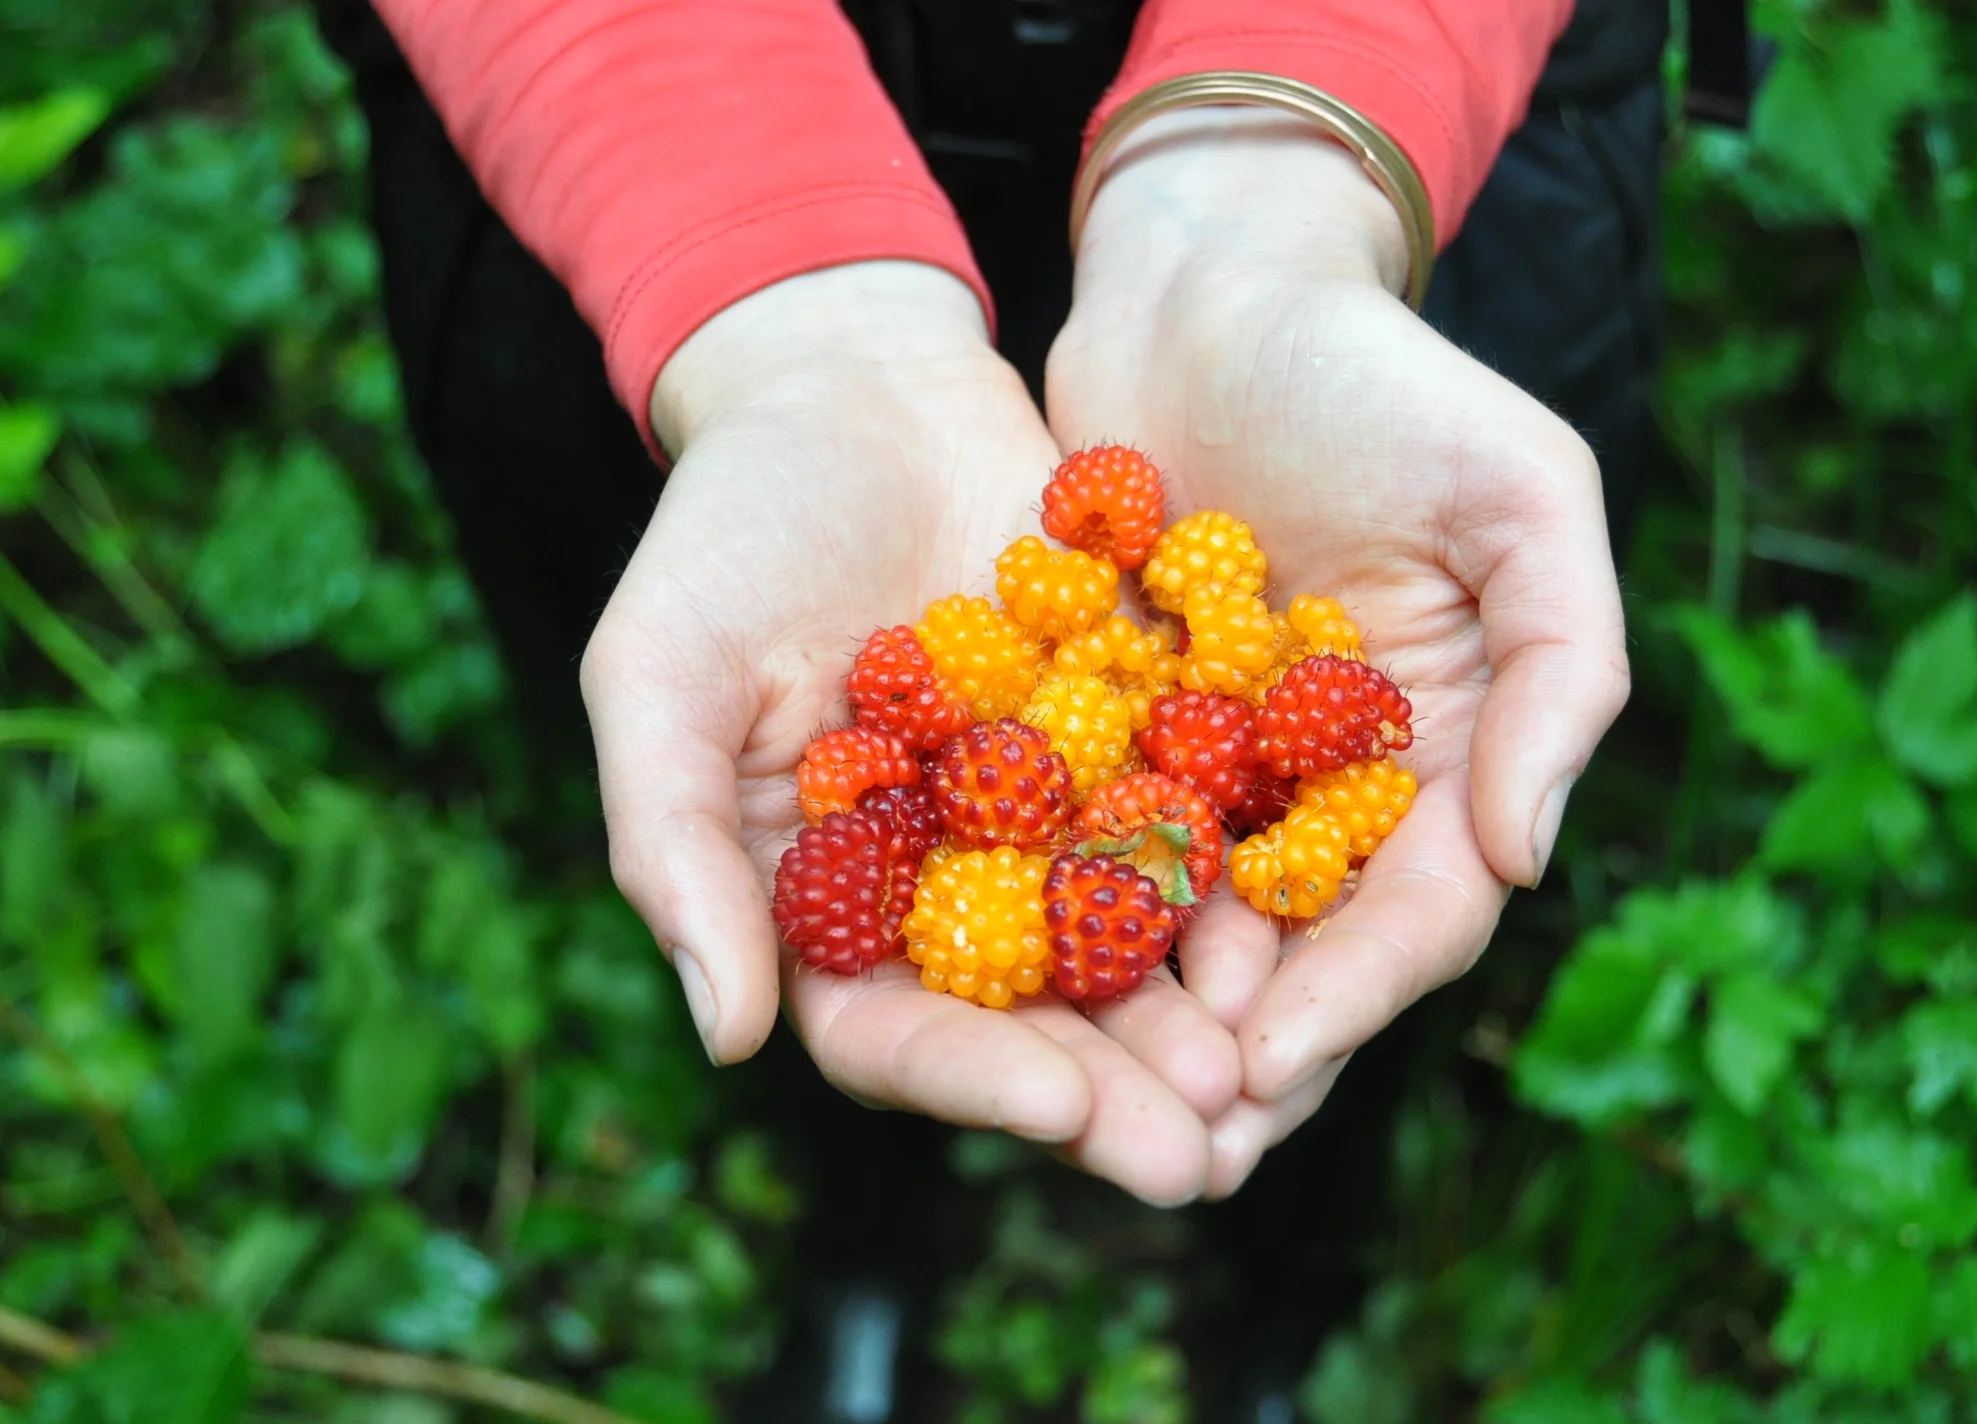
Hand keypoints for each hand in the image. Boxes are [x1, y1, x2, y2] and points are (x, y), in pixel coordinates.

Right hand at [584, 262, 1238, 1203]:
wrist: (855, 384)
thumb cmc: (730, 527)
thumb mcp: (662, 672)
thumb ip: (674, 846)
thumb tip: (725, 1033)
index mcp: (823, 899)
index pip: (890, 1030)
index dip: (972, 1079)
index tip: (1059, 1106)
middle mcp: (942, 882)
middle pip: (1027, 1020)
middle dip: (1112, 1090)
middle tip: (1202, 1156)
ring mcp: (1041, 817)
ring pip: (1123, 945)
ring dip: (1191, 1017)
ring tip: (1267, 1071)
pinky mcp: (1125, 742)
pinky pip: (1187, 825)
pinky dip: (1239, 880)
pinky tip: (1307, 923)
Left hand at [1048, 113, 1630, 1194]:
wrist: (1212, 284)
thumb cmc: (1382, 374)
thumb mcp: (1522, 492)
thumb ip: (1563, 669)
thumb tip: (1530, 860)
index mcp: (1449, 745)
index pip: (1423, 908)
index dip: (1357, 993)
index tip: (1273, 1061)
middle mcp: (1338, 778)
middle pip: (1306, 947)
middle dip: (1250, 1045)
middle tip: (1179, 1139)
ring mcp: (1225, 761)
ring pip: (1195, 922)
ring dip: (1152, 1014)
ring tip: (1089, 1098)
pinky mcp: (1116, 727)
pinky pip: (1093, 839)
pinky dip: (1063, 910)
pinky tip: (1004, 973)